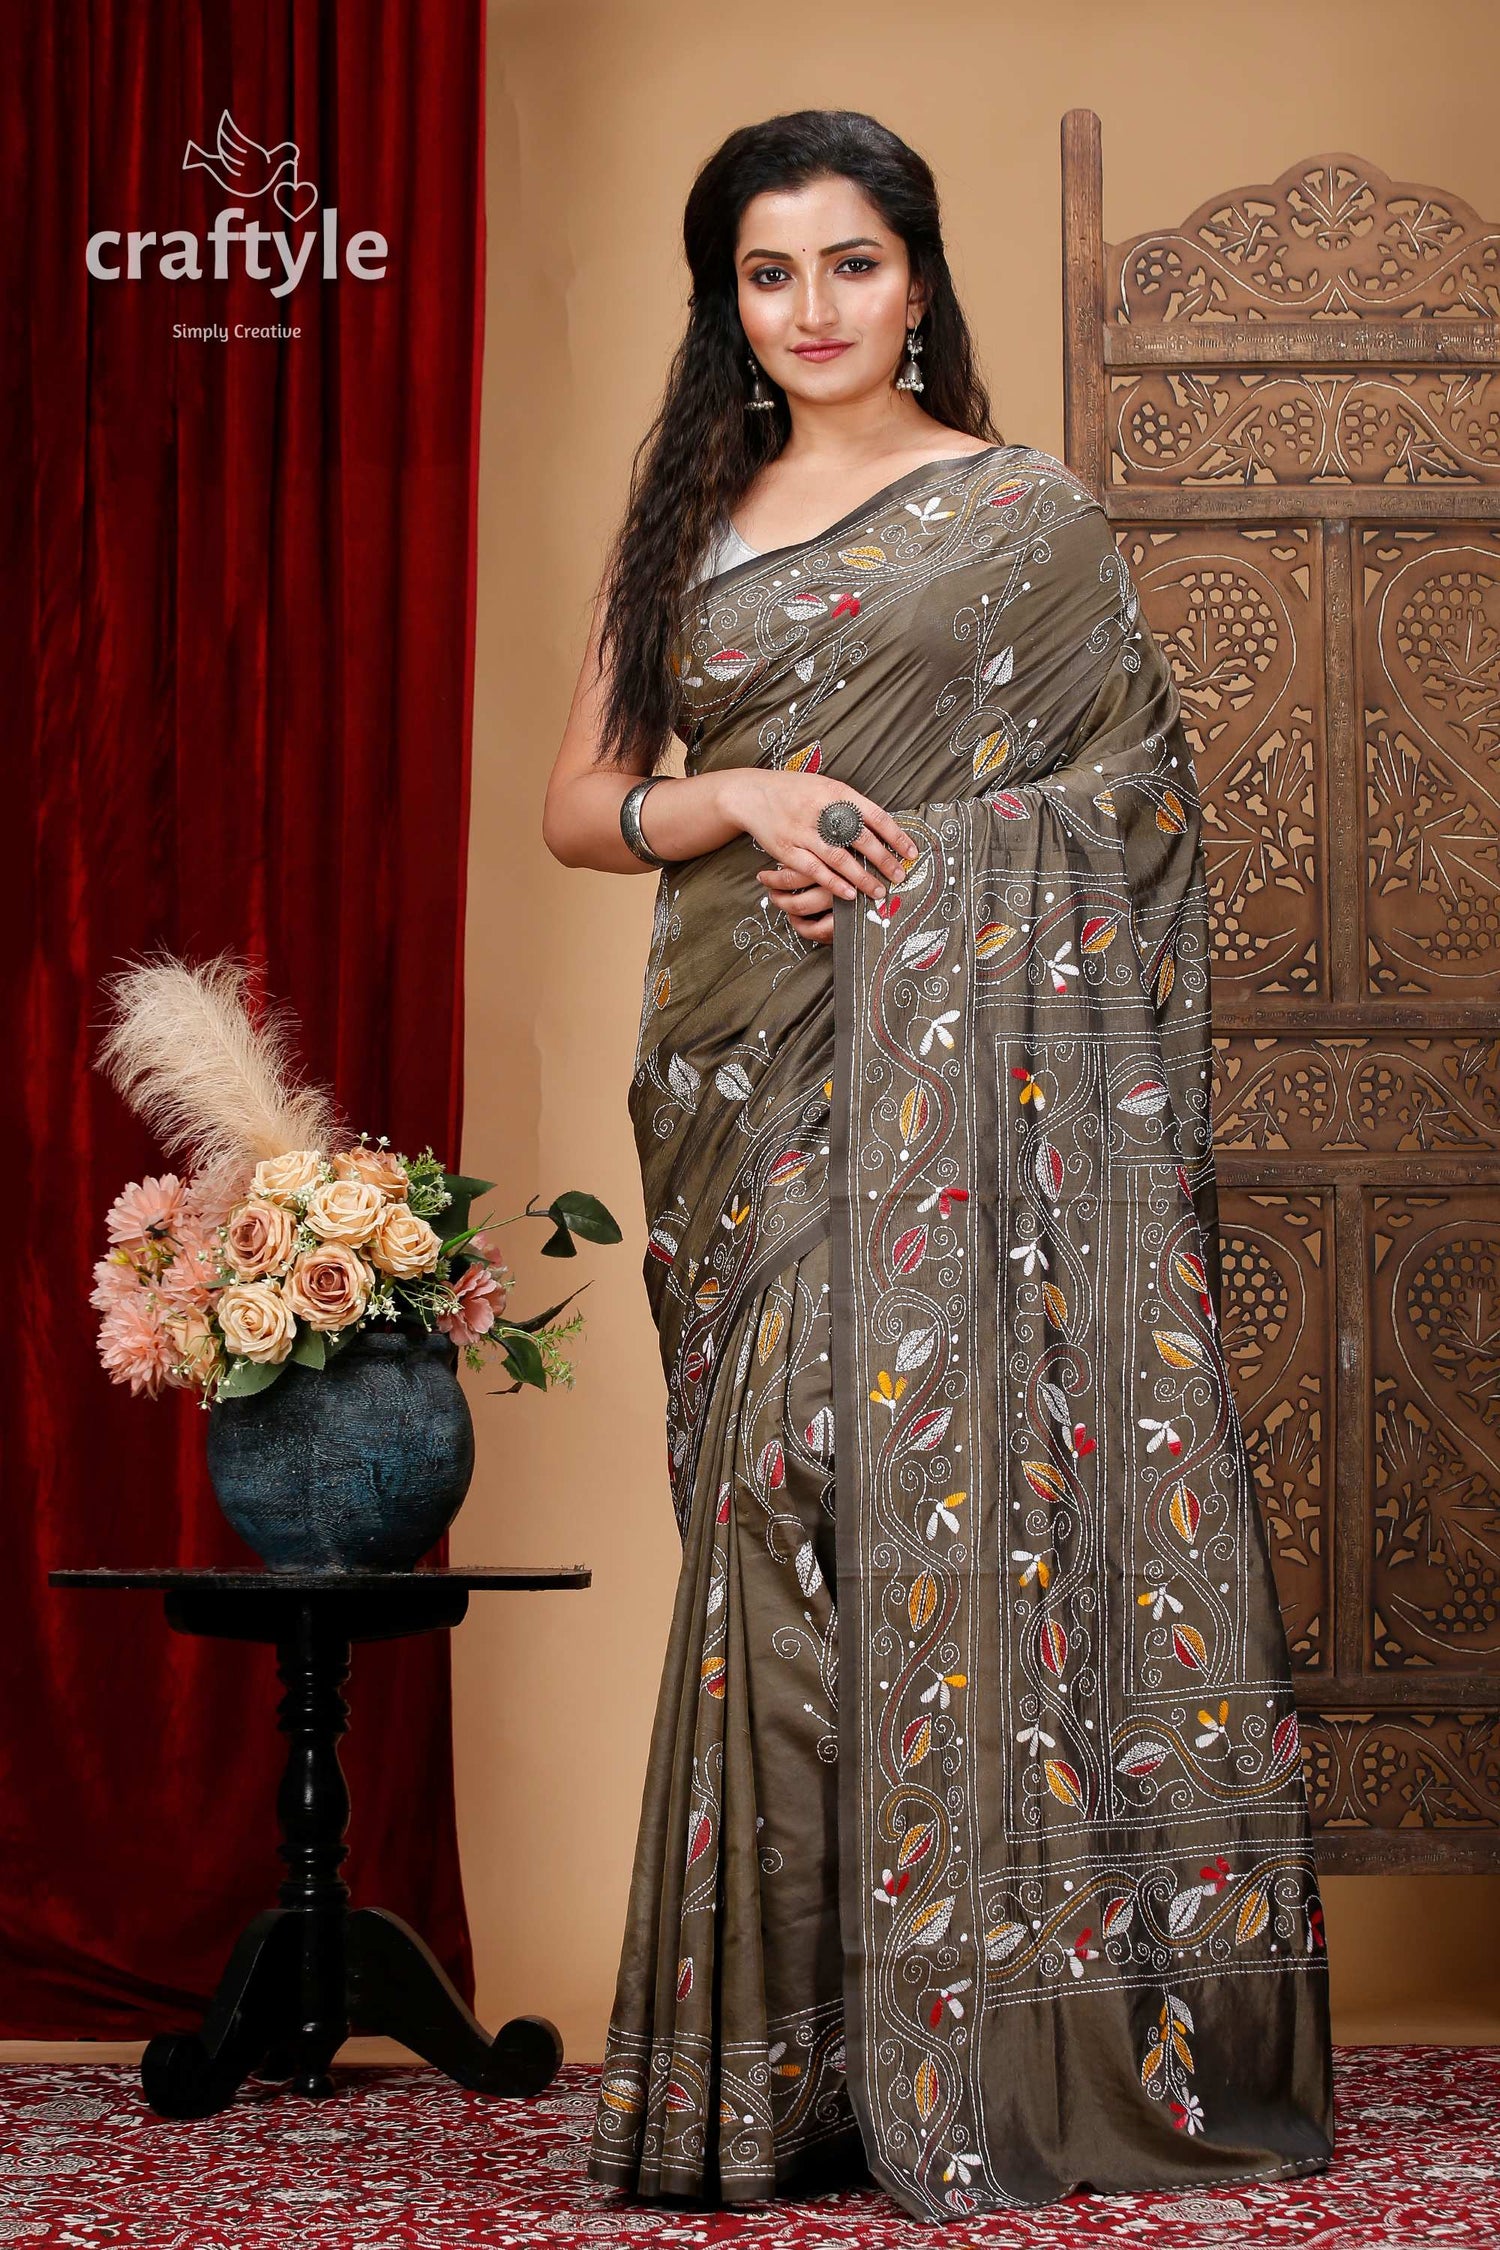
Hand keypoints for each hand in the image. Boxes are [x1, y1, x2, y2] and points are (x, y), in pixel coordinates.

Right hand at [717, 770, 919, 947]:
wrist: (752, 794)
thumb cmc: (795, 792)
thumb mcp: (825, 788)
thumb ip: (850, 805)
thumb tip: (882, 828)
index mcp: (836, 793)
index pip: (875, 816)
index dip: (896, 836)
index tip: (912, 852)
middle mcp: (821, 811)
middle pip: (861, 839)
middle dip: (884, 860)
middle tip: (900, 876)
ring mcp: (803, 832)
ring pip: (839, 858)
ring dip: (862, 878)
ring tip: (879, 891)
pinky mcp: (787, 850)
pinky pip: (814, 870)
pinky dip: (833, 883)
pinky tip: (848, 894)